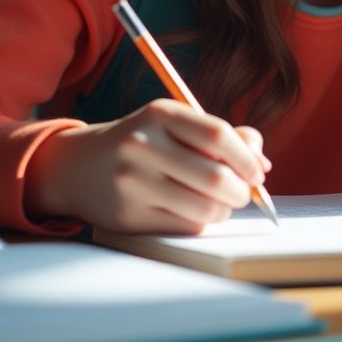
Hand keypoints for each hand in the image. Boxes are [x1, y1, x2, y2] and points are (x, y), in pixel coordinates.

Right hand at [24, 100, 271, 233]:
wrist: (79, 166)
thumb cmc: (143, 143)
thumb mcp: (175, 124)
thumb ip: (221, 136)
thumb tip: (262, 164)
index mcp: (160, 114)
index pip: (218, 135)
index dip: (247, 157)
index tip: (258, 171)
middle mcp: (143, 145)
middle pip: (215, 176)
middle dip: (241, 190)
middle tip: (243, 193)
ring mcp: (132, 182)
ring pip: (204, 208)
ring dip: (223, 210)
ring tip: (219, 203)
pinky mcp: (128, 216)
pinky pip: (184, 227)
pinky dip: (200, 222)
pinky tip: (192, 212)